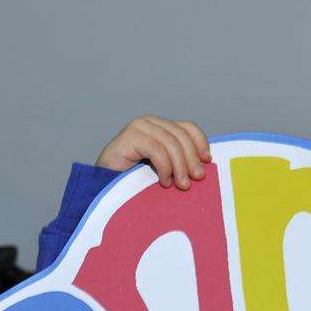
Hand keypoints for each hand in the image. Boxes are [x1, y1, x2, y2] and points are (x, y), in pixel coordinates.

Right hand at [94, 115, 210, 189]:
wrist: (103, 188)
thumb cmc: (134, 182)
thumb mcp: (163, 169)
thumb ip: (179, 162)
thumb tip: (205, 166)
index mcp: (160, 127)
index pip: (188, 128)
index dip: (200, 143)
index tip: (207, 162)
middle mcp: (150, 122)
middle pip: (181, 135)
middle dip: (191, 159)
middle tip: (196, 180)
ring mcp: (138, 127)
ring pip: (170, 142)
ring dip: (180, 166)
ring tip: (182, 185)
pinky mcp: (129, 136)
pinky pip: (157, 149)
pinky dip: (165, 167)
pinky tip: (165, 181)